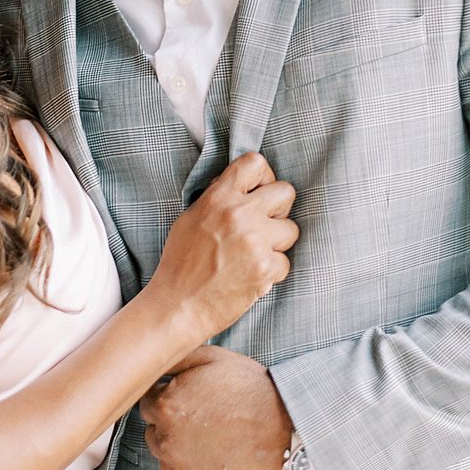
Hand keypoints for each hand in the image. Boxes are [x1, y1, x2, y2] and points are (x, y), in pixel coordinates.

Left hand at [139, 345, 292, 469]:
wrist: (291, 429)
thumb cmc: (255, 392)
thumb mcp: (213, 359)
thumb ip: (175, 360)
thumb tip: (155, 361)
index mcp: (167, 407)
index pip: (148, 405)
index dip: (169, 401)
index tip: (190, 404)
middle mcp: (168, 443)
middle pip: (156, 435)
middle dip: (175, 428)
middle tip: (207, 422)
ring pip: (169, 463)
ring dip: (185, 454)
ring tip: (218, 443)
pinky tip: (219, 464)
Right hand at [148, 153, 298, 339]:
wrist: (178, 306)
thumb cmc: (180, 264)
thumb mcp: (190, 218)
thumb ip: (217, 198)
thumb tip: (241, 187)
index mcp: (218, 198)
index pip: (255, 163)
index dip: (263, 176)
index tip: (258, 191)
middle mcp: (239, 214)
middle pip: (285, 191)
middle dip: (279, 208)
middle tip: (263, 225)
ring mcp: (254, 240)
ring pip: (291, 229)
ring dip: (277, 243)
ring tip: (255, 254)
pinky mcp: (265, 268)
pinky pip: (285, 262)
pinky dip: (271, 272)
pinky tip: (252, 277)